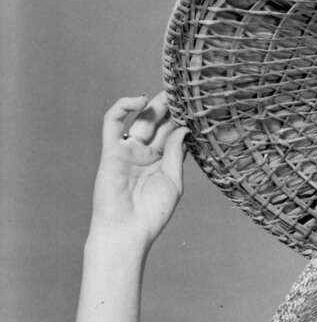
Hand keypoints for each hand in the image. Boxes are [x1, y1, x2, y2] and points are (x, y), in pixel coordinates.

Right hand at [92, 93, 188, 246]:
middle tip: (184, 92)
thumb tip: (183, 129)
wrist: (126, 229)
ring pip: (141, 120)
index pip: (174, 136)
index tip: (199, 108)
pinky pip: (113, 122)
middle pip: (159, 125)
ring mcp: (129, 151)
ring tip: (170, 93)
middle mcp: (146, 154)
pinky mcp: (111, 150)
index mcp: (163, 163)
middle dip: (171, 109)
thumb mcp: (173, 181)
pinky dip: (123, 107)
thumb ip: (176, 154)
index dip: (184, 122)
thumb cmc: (152, 212)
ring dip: (154, 106)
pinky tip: (141, 100)